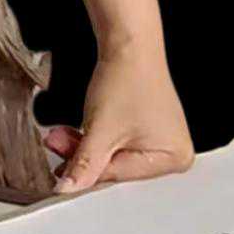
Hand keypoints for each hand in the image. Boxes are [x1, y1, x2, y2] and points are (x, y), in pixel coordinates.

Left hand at [44, 46, 194, 194]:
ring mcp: (163, 140)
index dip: (86, 172)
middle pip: (117, 168)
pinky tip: (78, 132)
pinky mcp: (149, 129)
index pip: (120, 177)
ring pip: (113, 157)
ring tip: (62, 135)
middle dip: (83, 157)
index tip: (61, 171)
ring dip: (84, 147)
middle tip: (57, 145)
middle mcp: (175, 153)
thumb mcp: (100, 130)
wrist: (128, 43)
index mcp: (175, 158)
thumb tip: (68, 189)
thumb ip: (83, 165)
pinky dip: (96, 139)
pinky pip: (118, 144)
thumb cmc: (129, 77)